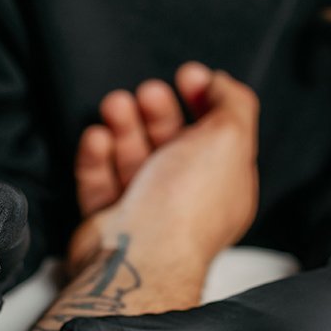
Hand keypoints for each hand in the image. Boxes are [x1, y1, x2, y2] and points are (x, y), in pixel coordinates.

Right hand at [69, 62, 259, 271]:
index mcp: (224, 184)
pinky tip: (98, 138)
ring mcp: (146, 210)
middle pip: (171, 142)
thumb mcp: (231, 138)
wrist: (139, 254)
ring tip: (115, 106)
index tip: (188, 76)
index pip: (218, 135)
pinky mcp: (109, 219)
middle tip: (149, 93)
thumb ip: (234, 103)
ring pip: (132, 157)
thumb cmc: (185, 207)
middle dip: (158, 110)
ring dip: (123, 125)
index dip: (204, 99)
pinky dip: (96, 156)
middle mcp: (186, 198)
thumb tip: (223, 83)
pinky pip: (99, 180)